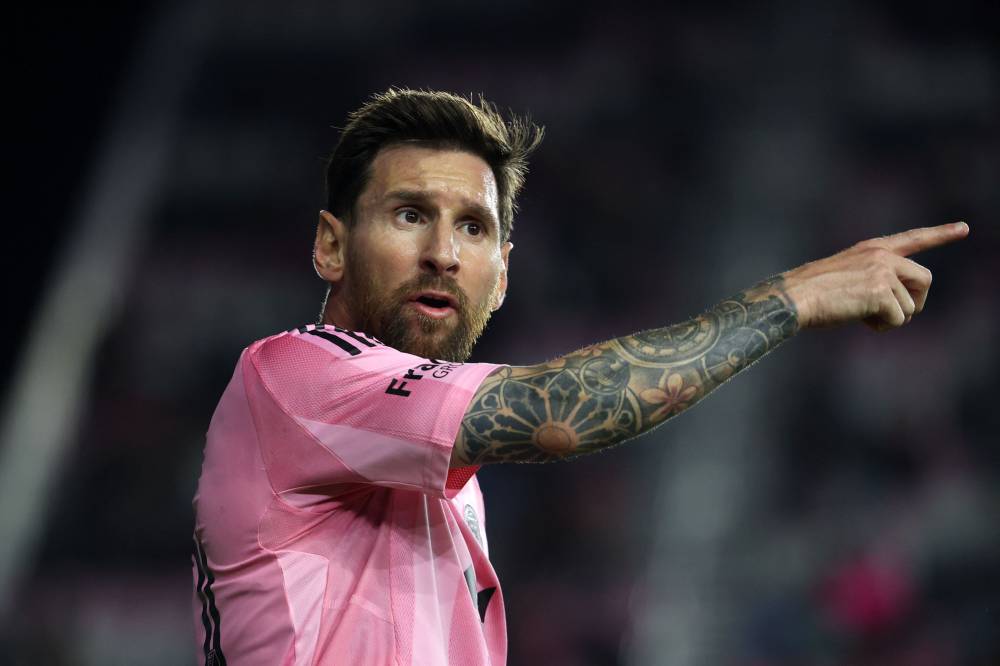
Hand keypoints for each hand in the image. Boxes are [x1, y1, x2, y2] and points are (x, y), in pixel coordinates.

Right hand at [782, 222, 968, 330]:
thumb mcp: (847, 276)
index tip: (964, 228)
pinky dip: (881, 326)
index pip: (913, 239)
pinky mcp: (881, 292)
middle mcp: (881, 256)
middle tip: (892, 315)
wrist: (794, 297)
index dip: (941, 234)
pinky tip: (860, 320)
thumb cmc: (812, 293)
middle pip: (925, 280)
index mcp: (872, 249)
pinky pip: (898, 319)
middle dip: (915, 302)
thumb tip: (900, 307)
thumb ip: (875, 281)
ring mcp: (882, 272)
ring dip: (891, 318)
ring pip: (911, 306)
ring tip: (863, 316)